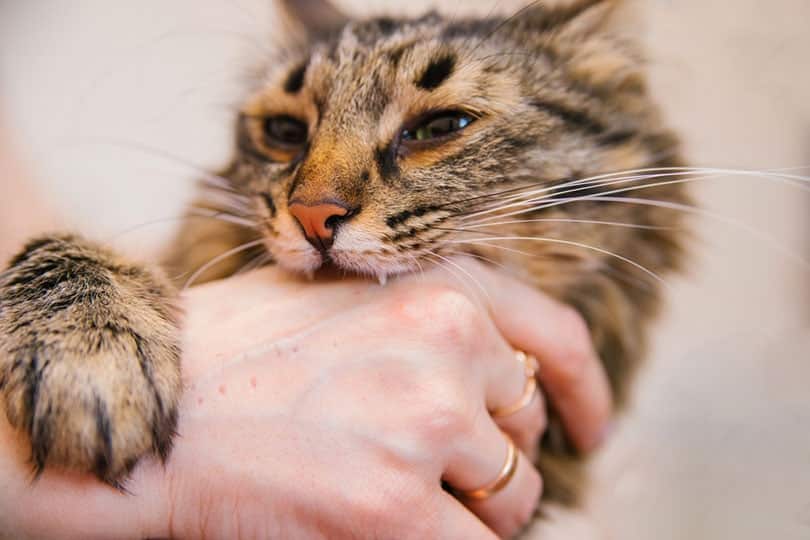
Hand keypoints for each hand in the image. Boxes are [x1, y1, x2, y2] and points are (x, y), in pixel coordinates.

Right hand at [3, 260, 610, 538]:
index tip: (586, 429)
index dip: (582, 392)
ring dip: (468, 512)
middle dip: (489, 461)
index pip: (557, 338)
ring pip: (510, 499)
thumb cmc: (242, 353)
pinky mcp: (395, 507)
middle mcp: (446, 343)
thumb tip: (494, 387)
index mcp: (439, 285)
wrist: (157, 407)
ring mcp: (425, 425)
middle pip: (524, 432)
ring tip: (388, 492)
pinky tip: (386, 525)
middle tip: (423, 468)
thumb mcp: (350, 300)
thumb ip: (431, 328)